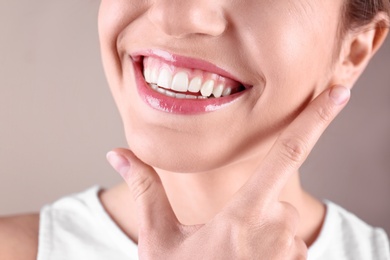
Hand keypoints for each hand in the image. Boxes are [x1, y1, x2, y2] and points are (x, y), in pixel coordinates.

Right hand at [107, 85, 349, 258]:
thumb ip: (145, 189)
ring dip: (261, 233)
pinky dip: (271, 251)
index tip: (339, 93)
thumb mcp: (158, 238)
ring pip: (282, 225)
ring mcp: (291, 255)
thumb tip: (118, 154)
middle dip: (252, 209)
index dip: (315, 120)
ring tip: (231, 258)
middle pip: (275, 199)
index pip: (286, 154)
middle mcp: (277, 233)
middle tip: (222, 240)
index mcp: (243, 216)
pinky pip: (290, 247)